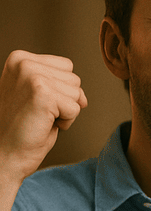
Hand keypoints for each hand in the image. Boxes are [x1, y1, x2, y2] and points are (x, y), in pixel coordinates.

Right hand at [0, 51, 86, 184]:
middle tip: (39, 113)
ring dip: (65, 111)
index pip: (66, 66)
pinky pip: (76, 108)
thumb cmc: (22, 127)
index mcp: (20, 58)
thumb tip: (83, 95)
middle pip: (74, 79)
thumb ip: (57, 83)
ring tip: (41, 117)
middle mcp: (24, 62)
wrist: (5, 152)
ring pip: (77, 93)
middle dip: (64, 100)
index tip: (38, 102)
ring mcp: (32, 76)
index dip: (60, 90)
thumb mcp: (38, 94)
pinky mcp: (42, 93)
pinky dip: (66, 122)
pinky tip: (44, 124)